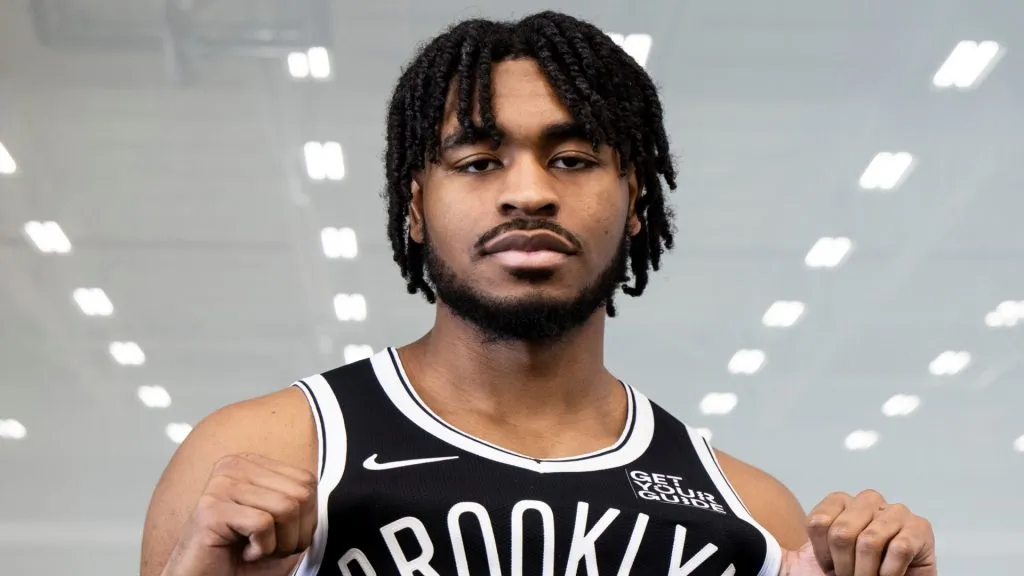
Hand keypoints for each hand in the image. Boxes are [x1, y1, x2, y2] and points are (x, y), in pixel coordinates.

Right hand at [163, 453, 317, 575]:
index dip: (306, 518)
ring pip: (285, 507)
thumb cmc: (242, 559)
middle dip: (295, 532)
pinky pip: (262, 524)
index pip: (306, 481)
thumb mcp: (283, 527)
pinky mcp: (211, 509)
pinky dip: (262, 548)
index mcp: (252, 464)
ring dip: (279, 542)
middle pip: (300, 493)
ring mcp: (220, 485)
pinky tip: (244, 552)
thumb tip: (320, 491)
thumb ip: (301, 502)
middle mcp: (233, 466)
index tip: (283, 536)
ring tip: (256, 549)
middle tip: (271, 547)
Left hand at [781, 490, 936, 575]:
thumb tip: (743, 542)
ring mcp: (896, 512)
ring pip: (869, 540)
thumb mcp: (806, 562)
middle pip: (841, 531)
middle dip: (843, 566)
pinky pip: (900, 548)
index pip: (818, 522)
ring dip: (866, 573)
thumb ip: (781, 549)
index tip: (826, 567)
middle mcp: (868, 500)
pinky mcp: (921, 528)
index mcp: (840, 502)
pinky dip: (890, 572)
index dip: (821, 554)